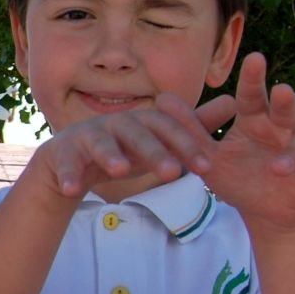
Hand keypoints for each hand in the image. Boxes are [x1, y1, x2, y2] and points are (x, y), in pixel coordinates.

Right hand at [31, 94, 235, 201]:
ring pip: (99, 142)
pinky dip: (67, 175)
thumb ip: (190, 128)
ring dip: (109, 155)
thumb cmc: (121, 150)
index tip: (207, 168)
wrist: (69, 161)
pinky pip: (65, 163)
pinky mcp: (62, 152)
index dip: (186, 145)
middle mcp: (114, 123)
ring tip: (120, 170)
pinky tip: (71, 190)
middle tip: (172, 172)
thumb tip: (233, 103)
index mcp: (140, 121)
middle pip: (136, 133)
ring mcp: (86, 136)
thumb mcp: (157, 142)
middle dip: (153, 151)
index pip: (166, 128)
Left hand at [198, 53, 294, 232]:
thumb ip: (190, 131)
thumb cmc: (239, 177)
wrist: (266, 211)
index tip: (255, 57)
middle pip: (284, 109)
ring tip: (279, 167)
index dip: (254, 79)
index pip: (252, 97)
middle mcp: (283, 127)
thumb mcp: (210, 158)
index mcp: (255, 121)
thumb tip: (160, 101)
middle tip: (278, 91)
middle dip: (282, 101)